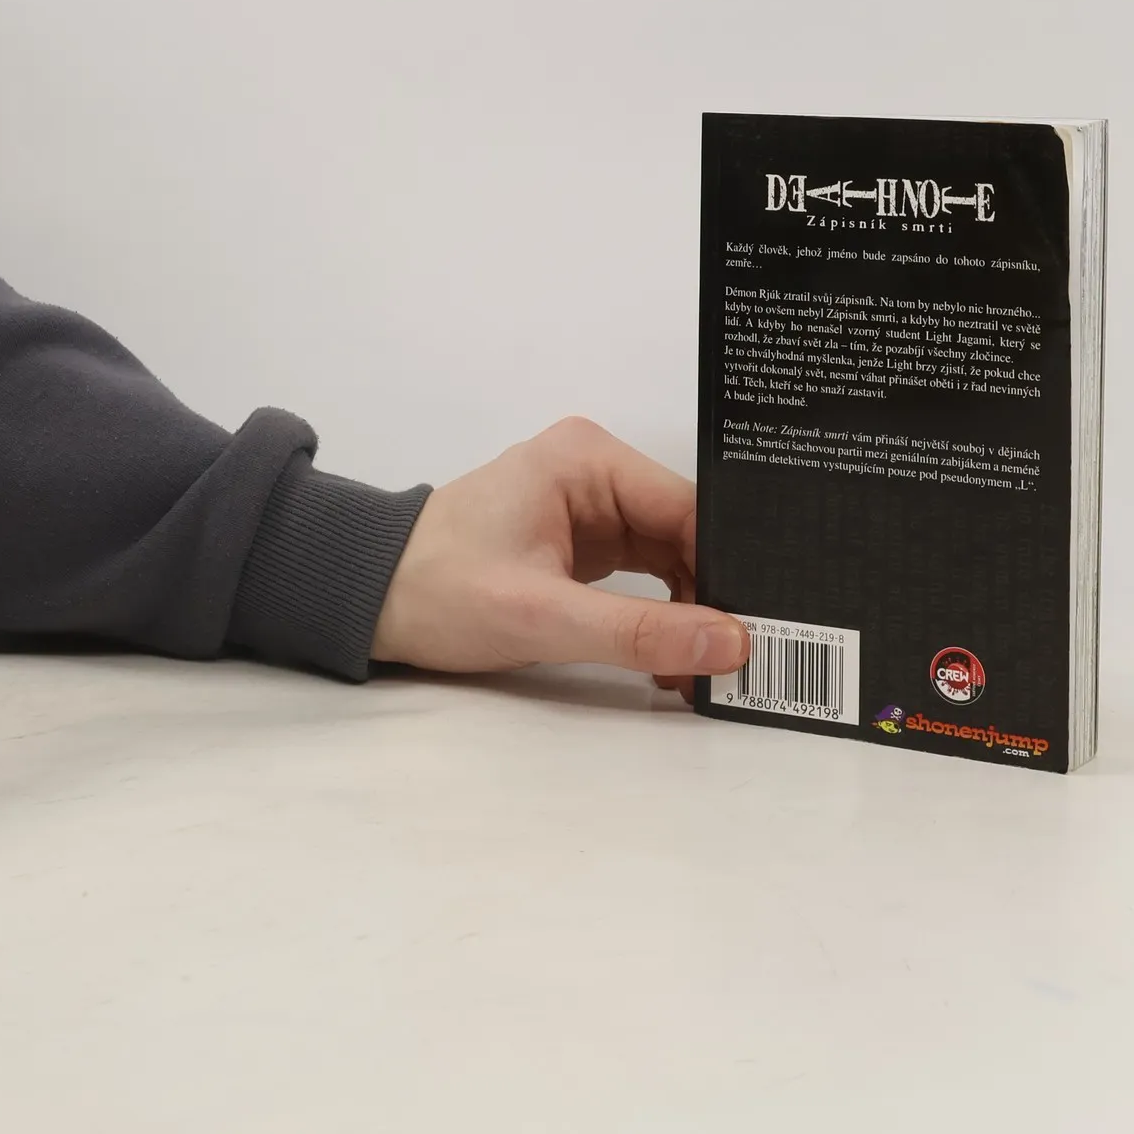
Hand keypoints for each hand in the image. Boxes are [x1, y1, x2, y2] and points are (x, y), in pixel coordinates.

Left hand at [370, 417, 748, 698]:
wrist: (369, 600)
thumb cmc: (439, 590)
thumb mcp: (543, 616)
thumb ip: (640, 631)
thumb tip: (732, 643)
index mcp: (587, 459)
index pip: (687, 508)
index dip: (728, 566)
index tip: (764, 625)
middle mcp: (596, 471)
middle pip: (686, 533)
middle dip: (712, 596)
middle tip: (740, 663)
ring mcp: (591, 506)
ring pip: (672, 558)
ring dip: (688, 613)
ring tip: (703, 673)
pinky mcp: (584, 542)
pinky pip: (646, 574)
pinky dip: (661, 615)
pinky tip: (671, 660)